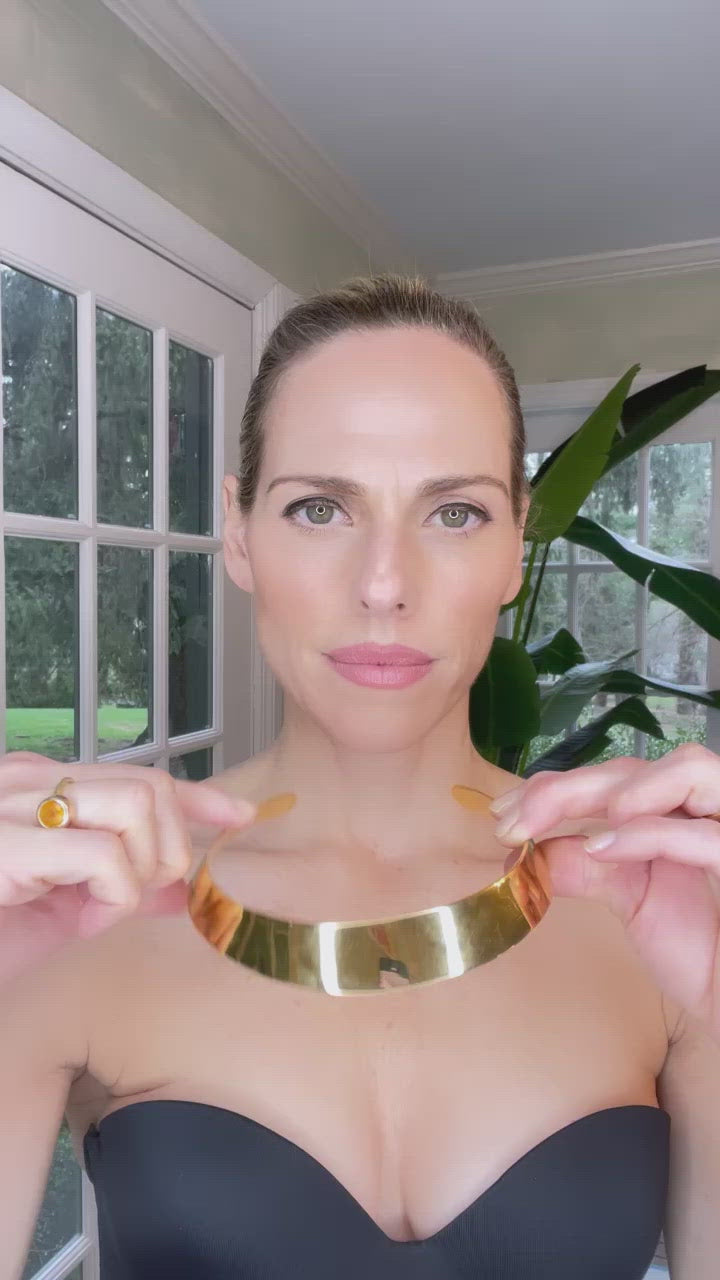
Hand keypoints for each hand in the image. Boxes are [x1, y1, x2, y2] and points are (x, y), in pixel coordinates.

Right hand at [0, 751, 256, 984]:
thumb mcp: (64, 910)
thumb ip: (124, 892)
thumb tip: (185, 891)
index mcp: (39, 787)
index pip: (140, 774)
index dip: (199, 796)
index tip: (241, 817)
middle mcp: (27, 780)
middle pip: (149, 785)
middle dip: (169, 847)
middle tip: (137, 898)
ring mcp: (13, 803)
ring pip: (135, 805)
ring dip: (141, 867)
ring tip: (103, 908)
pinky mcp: (7, 843)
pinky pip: (103, 855)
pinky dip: (113, 896)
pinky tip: (83, 922)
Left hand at [490, 744, 719, 1042]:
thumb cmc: (703, 953)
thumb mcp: (631, 902)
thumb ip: (585, 870)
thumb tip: (522, 855)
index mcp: (681, 810)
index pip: (617, 775)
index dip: (559, 785)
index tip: (505, 813)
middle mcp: (711, 808)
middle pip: (641, 768)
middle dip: (569, 787)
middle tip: (513, 820)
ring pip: (690, 770)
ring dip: (621, 788)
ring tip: (570, 822)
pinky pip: (704, 836)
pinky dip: (649, 834)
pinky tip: (602, 848)